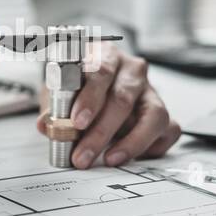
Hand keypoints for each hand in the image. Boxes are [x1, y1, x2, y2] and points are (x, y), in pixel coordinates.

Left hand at [36, 44, 180, 168]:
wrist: (96, 86)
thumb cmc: (77, 85)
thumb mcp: (58, 89)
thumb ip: (53, 106)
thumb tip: (46, 124)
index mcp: (105, 55)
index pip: (101, 71)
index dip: (90, 98)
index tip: (77, 122)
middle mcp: (132, 71)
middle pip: (123, 98)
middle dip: (101, 131)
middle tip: (83, 154)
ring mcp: (151, 91)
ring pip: (153, 115)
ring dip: (131, 142)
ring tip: (110, 159)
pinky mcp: (164, 113)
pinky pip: (169, 130)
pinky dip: (152, 146)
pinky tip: (129, 156)